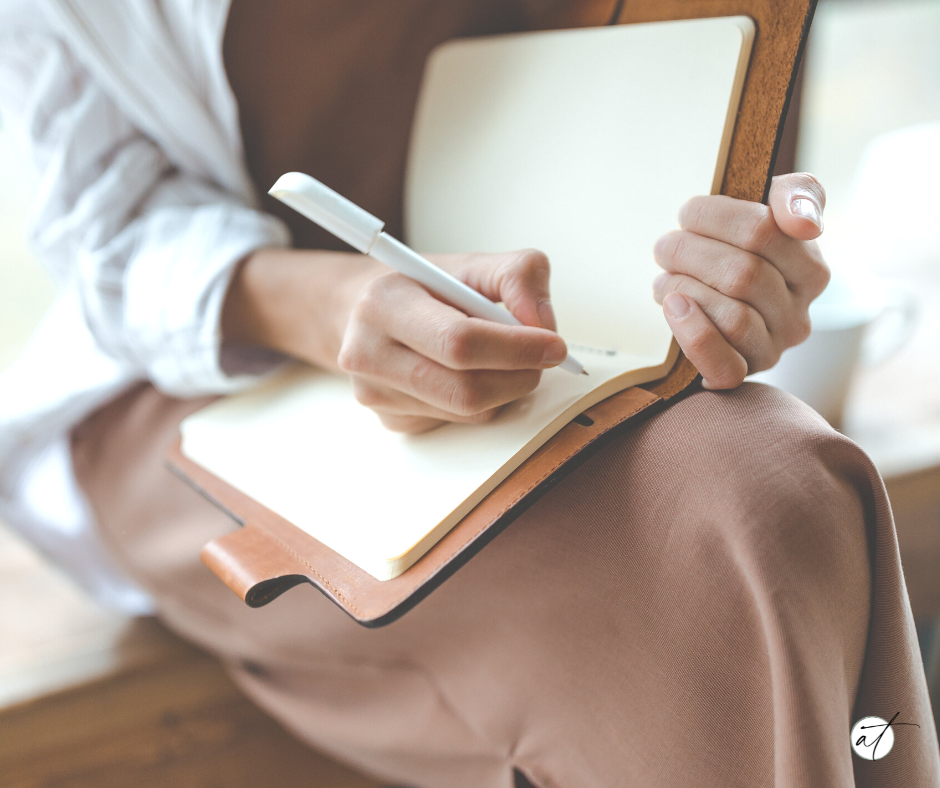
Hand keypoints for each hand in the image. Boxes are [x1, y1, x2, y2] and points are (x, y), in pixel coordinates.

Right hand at [223, 247, 567, 433]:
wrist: (366, 311)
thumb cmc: (424, 287)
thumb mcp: (471, 264)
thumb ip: (518, 275)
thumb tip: (543, 322)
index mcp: (384, 304)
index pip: (459, 342)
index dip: (515, 349)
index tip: (554, 345)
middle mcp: (367, 353)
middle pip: (464, 390)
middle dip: (518, 377)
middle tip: (542, 359)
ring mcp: (374, 394)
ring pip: (467, 412)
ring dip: (504, 390)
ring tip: (504, 360)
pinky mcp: (388, 420)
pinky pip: (456, 423)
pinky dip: (481, 402)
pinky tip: (470, 374)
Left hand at [652, 173, 829, 388]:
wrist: (709, 292)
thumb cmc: (740, 244)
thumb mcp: (772, 206)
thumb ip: (797, 194)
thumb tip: (804, 222)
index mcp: (812, 271)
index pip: (765, 231)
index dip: (715, 217)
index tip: (688, 213)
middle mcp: (799, 316)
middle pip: (743, 275)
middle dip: (691, 253)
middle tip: (665, 246)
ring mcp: (771, 350)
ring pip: (733, 318)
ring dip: (685, 289)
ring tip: (665, 277)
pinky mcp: (741, 375)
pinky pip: (724, 368)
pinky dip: (695, 337)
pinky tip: (673, 308)